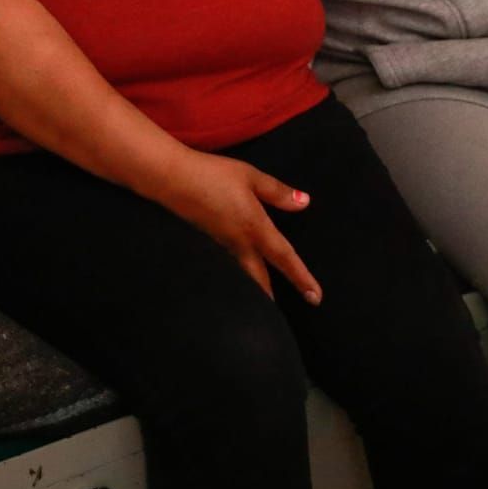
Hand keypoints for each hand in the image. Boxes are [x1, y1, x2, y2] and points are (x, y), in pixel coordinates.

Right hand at [154, 152, 322, 304]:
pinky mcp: (208, 239)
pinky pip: (230, 264)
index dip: (301, 278)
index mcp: (254, 227)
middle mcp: (239, 242)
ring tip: (266, 300)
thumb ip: (277, 192)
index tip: (316, 298)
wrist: (170, 178)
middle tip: (284, 314)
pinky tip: (240, 272)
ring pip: (243, 274)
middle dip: (273, 297)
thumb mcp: (250, 176)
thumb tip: (305, 202)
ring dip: (256, 289)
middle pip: (260, 278)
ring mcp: (221, 244)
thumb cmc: (212, 174)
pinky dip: (240, 275)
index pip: (284, 258)